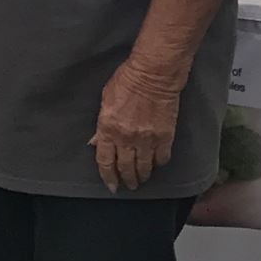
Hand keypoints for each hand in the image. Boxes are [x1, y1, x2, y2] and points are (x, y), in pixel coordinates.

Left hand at [91, 59, 183, 191]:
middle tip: (129, 185)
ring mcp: (147, 139)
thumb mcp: (105, 100)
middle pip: (125, 168)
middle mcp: (126, 138)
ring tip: (141, 180)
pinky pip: (162, 158)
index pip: (104, 161)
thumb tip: (95, 142)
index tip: (111, 186)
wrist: (153, 74)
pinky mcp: (165, 137)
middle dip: (126, 180)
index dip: (107, 176)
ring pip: (144, 167)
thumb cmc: (126, 81)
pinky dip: (158, 164)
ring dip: (142, 176)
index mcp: (108, 128)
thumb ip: (101, 125)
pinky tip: (156, 165)